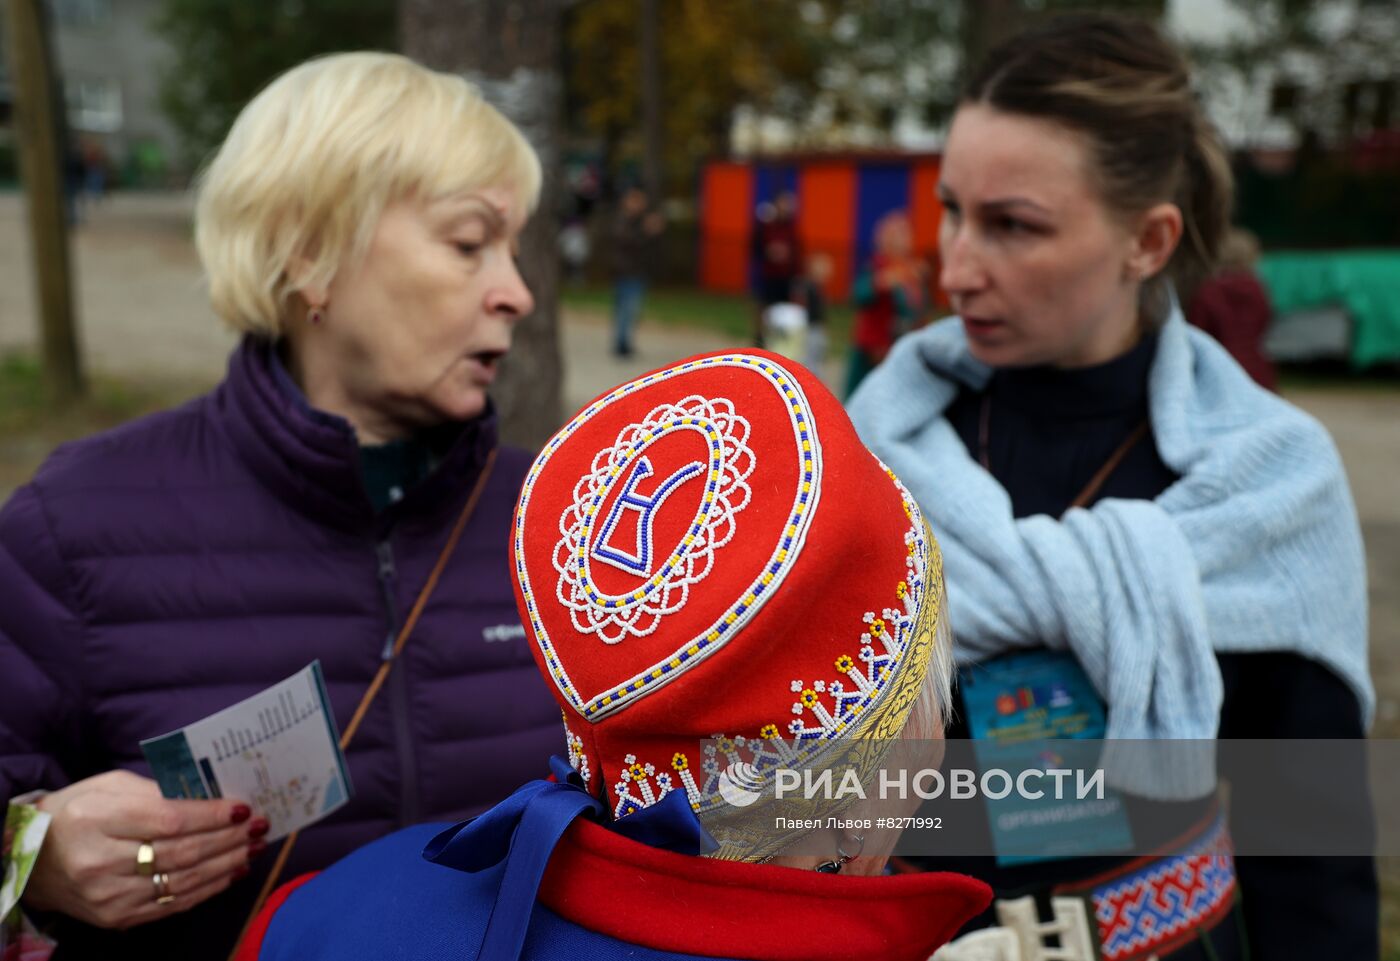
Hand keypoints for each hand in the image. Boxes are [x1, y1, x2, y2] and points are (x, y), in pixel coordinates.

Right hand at [23, 770, 264, 929]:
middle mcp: (100, 861)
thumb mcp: (109, 787)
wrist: (34, 862)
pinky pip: (173, 904)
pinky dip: (209, 888)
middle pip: (181, 852)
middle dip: (229, 839)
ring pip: (182, 881)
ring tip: (253, 847)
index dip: (211, 816)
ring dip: (227, 864)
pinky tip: (232, 872)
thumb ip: (156, 790)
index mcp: (97, 819)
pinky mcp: (117, 918)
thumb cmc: (79, 812)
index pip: (167, 820)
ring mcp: (109, 895)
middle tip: (259, 825)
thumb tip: (210, 797)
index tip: (242, 807)